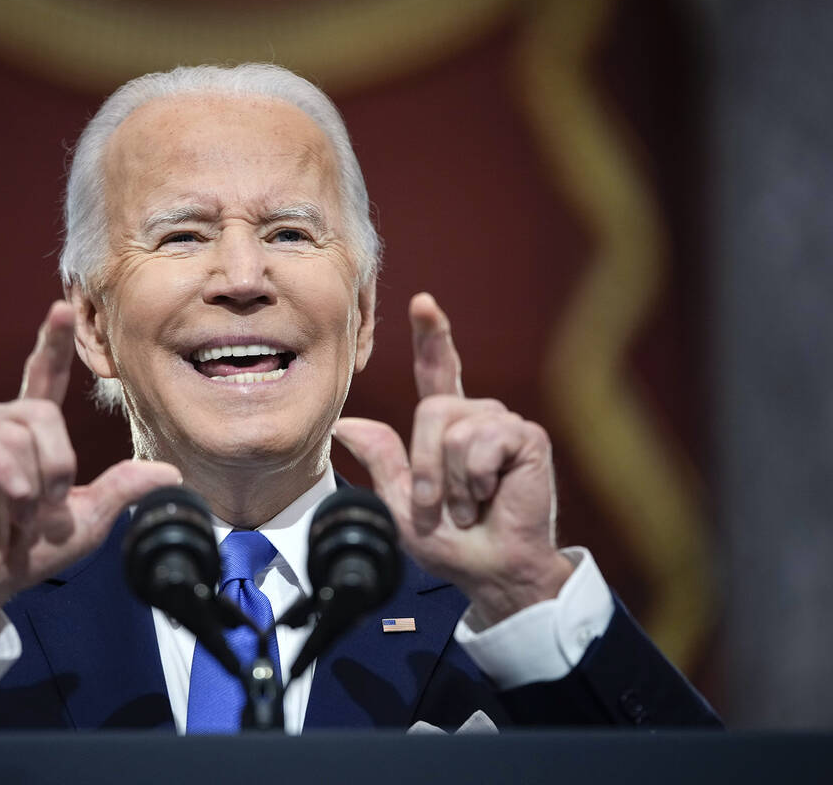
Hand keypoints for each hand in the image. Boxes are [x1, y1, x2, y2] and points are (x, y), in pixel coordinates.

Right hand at [0, 301, 180, 642]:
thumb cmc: (29, 550)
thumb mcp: (89, 519)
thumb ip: (124, 489)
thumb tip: (171, 473)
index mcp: (30, 432)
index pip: (43, 377)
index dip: (52, 343)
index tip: (61, 310)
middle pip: (43, 413)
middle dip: (58, 466)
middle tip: (47, 510)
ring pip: (21, 429)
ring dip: (34, 481)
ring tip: (22, 514)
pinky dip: (9, 475)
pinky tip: (12, 500)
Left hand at [334, 293, 571, 625]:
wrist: (492, 569)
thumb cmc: (451, 542)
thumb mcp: (400, 503)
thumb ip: (382, 459)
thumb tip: (346, 424)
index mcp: (449, 428)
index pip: (438, 372)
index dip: (432, 337)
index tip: (423, 303)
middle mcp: (477, 418)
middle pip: (432, 410)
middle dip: (425, 466)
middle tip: (440, 505)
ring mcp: (503, 424)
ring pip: (453, 428)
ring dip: (450, 480)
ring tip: (469, 504)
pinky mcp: (526, 438)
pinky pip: (480, 442)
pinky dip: (474, 478)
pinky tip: (490, 495)